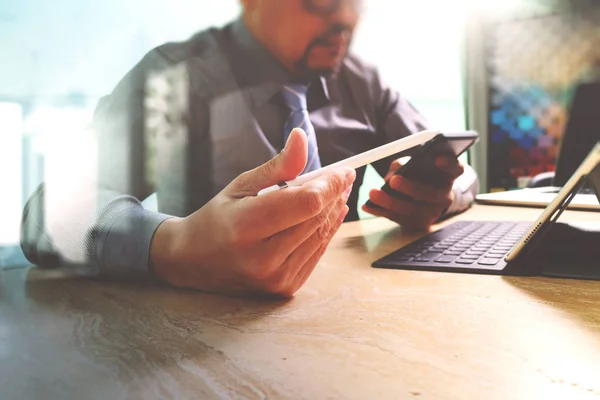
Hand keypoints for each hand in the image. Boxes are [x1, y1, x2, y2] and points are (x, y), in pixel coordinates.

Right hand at [150, 128, 355, 296]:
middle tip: (344, 178)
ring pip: (320, 237)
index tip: (344, 170)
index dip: (329, 185)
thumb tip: (302, 138)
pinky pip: (315, 254)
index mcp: (245, 227)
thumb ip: (277, 166)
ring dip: (334, 212)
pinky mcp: (283, 288)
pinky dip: (325, 232)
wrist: (193, 262)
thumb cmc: (216, 218)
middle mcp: (262, 258)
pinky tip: (329, 216)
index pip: (305, 203)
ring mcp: (274, 278)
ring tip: (339, 193)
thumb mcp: (241, 186)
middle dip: (335, 195)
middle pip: (316, 218)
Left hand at [362, 155, 463, 229]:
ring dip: (391, 203)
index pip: (456, 169)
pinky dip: (382, 212)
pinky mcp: (420, 224)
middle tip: (393, 181)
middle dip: (411, 188)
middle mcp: (445, 196)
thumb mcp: (414, 165)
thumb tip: (395, 172)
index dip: (449, 164)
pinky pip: (400, 220)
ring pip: (414, 211)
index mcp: (448, 176)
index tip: (437, 158)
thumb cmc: (418, 175)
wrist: (423, 197)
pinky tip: (368, 206)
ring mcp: (433, 213)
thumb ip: (406, 164)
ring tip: (373, 193)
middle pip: (431, 195)